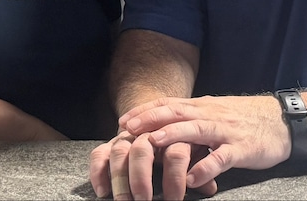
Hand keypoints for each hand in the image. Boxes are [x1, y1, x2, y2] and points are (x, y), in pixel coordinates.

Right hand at [89, 129, 213, 200]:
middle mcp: (150, 132)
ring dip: (120, 177)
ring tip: (124, 200)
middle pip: (142, 148)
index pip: (176, 152)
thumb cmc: (187, 139)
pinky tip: (102, 190)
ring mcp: (129, 136)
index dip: (175, 178)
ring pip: (120, 150)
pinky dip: (98, 170)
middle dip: (141, 177)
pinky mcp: (113, 143)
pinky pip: (100, 153)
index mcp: (176, 133)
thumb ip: (206, 168)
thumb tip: (209, 187)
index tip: (174, 200)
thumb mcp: (200, 151)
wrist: (166, 114)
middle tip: (142, 200)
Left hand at [118, 94, 290, 191]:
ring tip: (153, 143)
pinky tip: (192, 178)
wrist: (283, 121)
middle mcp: (212, 115)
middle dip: (151, 119)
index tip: (124, 120)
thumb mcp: (216, 114)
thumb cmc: (246, 120)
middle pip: (177, 113)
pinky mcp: (242, 149)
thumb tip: (164, 129)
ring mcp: (227, 131)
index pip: (170, 104)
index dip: (146, 110)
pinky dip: (206, 167)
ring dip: (172, 136)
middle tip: (128, 130)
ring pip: (196, 130)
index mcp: (204, 107)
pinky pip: (222, 158)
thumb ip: (193, 120)